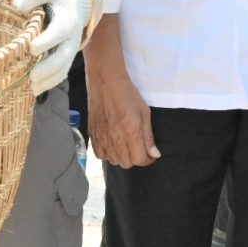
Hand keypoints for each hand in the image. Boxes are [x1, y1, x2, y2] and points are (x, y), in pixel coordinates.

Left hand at [12, 0, 91, 94]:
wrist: (77, 4)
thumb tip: (17, 6)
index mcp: (67, 18)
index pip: (60, 31)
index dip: (48, 40)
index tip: (33, 49)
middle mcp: (72, 36)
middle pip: (64, 55)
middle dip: (49, 67)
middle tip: (32, 76)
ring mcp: (70, 49)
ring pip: (64, 68)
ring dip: (49, 80)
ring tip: (32, 88)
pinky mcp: (66, 58)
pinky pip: (61, 73)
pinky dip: (50, 83)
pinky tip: (34, 90)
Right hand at [86, 21, 160, 167]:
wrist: (106, 82)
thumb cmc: (128, 95)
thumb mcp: (145, 113)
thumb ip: (148, 136)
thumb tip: (154, 155)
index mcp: (130, 132)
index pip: (139, 160)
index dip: (147, 159)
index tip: (150, 155)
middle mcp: (115, 139)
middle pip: (127, 163)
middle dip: (136, 158)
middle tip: (139, 148)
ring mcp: (102, 138)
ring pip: (114, 161)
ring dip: (122, 157)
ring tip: (126, 145)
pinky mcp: (92, 135)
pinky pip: (100, 155)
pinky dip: (108, 154)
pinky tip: (113, 144)